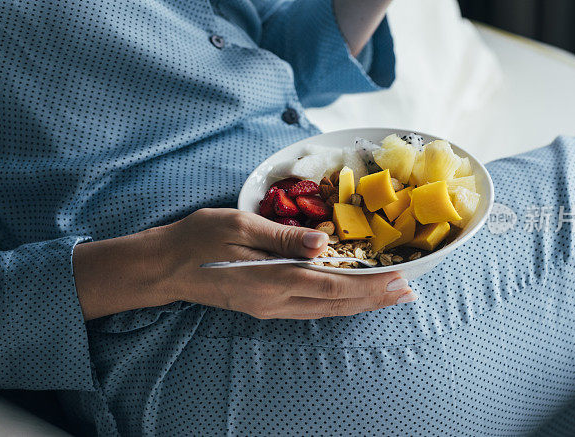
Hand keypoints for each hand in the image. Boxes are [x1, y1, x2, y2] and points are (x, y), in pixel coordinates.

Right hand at [157, 208, 414, 318]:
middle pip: (336, 303)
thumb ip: (281, 236)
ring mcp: (270, 308)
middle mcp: (276, 301)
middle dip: (376, 298)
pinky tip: (350, 297)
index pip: (333, 285)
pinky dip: (338, 303)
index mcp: (272, 279)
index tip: (401, 279)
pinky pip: (312, 309)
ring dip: (361, 304)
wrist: (163, 267)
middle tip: (410, 292)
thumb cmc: (196, 239)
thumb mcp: (237, 224)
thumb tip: (323, 242)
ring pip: (326, 310)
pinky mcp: (264, 307)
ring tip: (390, 297)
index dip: (371, 284)